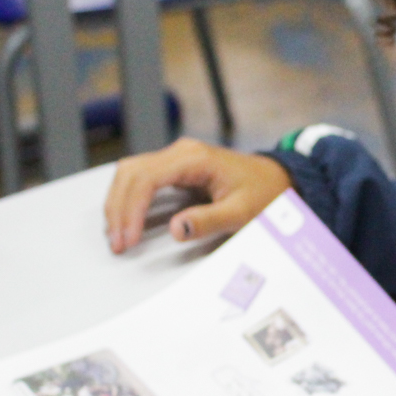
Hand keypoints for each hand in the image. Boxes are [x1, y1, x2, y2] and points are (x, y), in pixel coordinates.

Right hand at [103, 138, 291, 253]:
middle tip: (118, 243)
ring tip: (117, 236)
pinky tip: (126, 220)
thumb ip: (209, 221)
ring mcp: (176, 158)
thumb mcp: (242, 212)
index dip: (132, 209)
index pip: (147, 178)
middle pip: (131, 173)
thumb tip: (177, 229)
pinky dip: (128, 199)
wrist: (278, 179)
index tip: (129, 237)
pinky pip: (141, 178)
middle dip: (118, 208)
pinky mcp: (175, 168)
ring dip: (118, 203)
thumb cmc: (264, 193)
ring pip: (130, 173)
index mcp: (195, 158)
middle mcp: (181, 152)